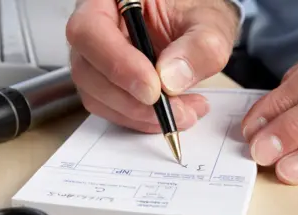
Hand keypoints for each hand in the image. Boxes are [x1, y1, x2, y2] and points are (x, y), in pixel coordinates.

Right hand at [66, 0, 239, 132]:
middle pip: (88, 70)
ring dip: (140, 115)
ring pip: (96, 96)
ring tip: (184, 112)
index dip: (118, 64)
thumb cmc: (195, 12)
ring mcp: (95, 57)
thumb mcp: (210, 23)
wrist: (195, 26)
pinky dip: (141, 119)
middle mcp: (94, 26)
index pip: (90, 30)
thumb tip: (171, 79)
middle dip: (133, 100)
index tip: (153, 89)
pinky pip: (110, 108)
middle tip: (175, 110)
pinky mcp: (104, 81)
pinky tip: (172, 112)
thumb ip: (199, 46)